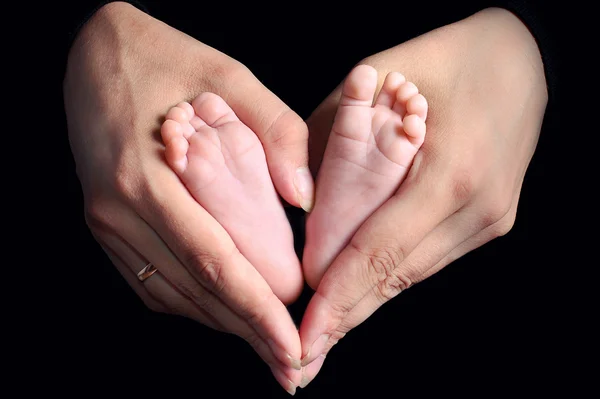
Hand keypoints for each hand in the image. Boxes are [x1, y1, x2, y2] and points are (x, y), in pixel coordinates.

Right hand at [63, 2, 313, 393]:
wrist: (95, 51)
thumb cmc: (164, 58)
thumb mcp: (227, 75)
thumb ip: (275, 131)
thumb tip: (303, 197)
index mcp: (147, 177)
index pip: (214, 262)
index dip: (256, 311)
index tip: (291, 346)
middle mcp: (119, 210)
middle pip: (195, 290)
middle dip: (248, 333)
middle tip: (292, 367)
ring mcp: (106, 222)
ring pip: (173, 293)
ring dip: (223, 325)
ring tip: (266, 348)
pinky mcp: (105, 224)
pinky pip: (151, 280)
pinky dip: (193, 303)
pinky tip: (224, 311)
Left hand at [298, 7, 547, 382]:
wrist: (521, 56)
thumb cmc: (447, 57)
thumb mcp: (379, 80)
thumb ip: (334, 142)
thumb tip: (303, 202)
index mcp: (449, 173)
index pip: (379, 253)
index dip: (338, 300)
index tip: (304, 336)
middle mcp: (476, 209)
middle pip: (396, 278)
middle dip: (345, 320)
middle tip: (302, 360)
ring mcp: (489, 220)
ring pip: (412, 275)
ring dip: (365, 305)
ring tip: (323, 337)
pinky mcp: (490, 221)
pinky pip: (428, 258)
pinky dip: (389, 277)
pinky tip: (359, 295)